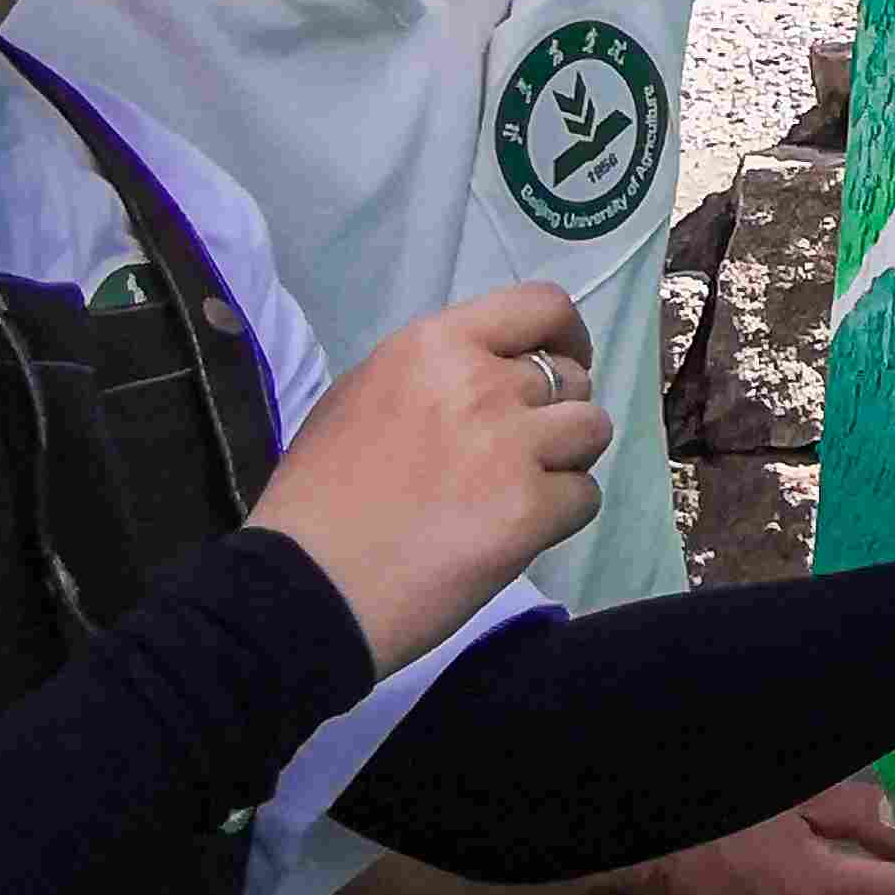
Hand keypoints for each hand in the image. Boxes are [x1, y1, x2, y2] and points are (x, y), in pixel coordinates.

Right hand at [251, 281, 606, 671]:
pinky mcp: (530, 510)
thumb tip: (488, 370)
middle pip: (572, 377)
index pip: (542, 306)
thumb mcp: (360, 396)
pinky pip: (585, 497)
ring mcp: (511, 446)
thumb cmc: (316, 499)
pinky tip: (517, 532)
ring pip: (593, 431)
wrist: (301, 588)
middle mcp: (482, 383)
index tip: (563, 362)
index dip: (567, 336)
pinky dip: (561, 515)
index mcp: (435, 345)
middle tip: (521, 451)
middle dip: (557, 412)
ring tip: (523, 490)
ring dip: (567, 460)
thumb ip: (432, 374)